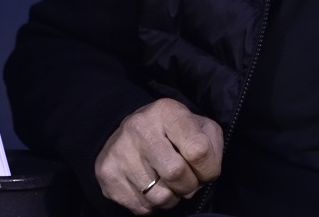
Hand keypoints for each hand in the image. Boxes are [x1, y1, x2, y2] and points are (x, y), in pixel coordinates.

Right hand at [94, 98, 223, 213]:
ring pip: (158, 196)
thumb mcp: (199, 127)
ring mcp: (120, 151)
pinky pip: (140, 206)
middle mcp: (140, 128)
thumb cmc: (172, 132)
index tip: (206, 171)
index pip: (199, 150)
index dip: (208, 169)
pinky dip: (153, 205)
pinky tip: (152, 188)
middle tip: (189, 182)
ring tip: (170, 185)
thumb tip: (206, 173)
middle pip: (176, 174)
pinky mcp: (107, 173)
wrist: (127, 132)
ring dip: (172, 198)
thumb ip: (212, 146)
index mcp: (168, 111)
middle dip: (190, 186)